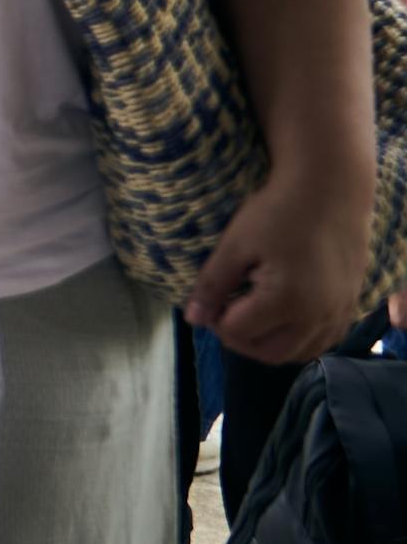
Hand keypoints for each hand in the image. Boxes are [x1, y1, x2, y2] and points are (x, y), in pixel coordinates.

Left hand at [188, 161, 374, 364]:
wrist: (330, 190)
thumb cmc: (278, 211)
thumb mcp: (235, 245)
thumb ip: (212, 285)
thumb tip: (193, 319)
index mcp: (286, 300)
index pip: (238, 333)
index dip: (216, 320)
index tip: (211, 298)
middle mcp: (317, 315)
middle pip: (270, 353)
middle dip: (240, 340)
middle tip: (226, 312)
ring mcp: (338, 312)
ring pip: (300, 353)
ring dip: (270, 344)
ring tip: (251, 315)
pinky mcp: (350, 305)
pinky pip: (324, 340)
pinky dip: (300, 339)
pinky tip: (283, 318)